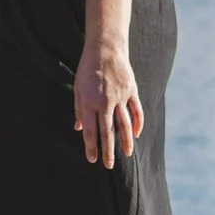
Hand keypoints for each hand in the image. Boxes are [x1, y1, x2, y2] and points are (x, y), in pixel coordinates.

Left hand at [73, 42, 142, 169]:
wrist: (105, 49)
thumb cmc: (87, 70)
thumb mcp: (77, 89)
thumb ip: (79, 110)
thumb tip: (78, 128)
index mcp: (89, 102)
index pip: (91, 131)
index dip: (91, 147)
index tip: (92, 159)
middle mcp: (105, 102)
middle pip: (108, 132)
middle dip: (108, 151)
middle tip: (108, 165)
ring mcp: (120, 97)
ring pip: (125, 124)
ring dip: (126, 141)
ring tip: (126, 154)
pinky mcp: (131, 91)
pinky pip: (136, 111)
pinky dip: (137, 124)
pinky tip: (136, 135)